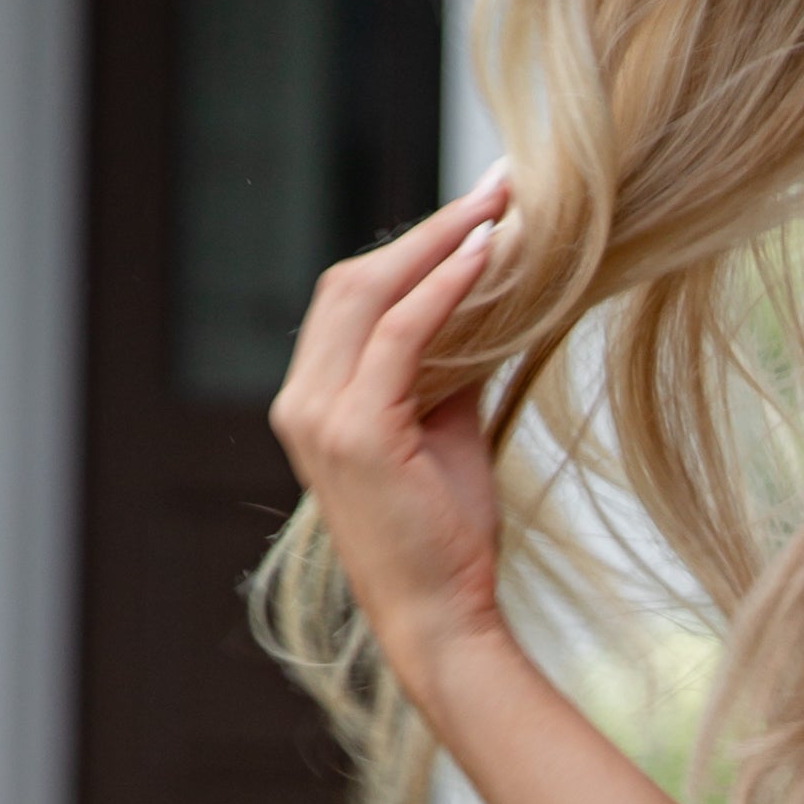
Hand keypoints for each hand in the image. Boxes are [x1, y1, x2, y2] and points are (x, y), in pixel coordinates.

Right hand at [268, 166, 515, 718]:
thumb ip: (446, 366)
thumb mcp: (443, 432)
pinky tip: (486, 257)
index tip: (478, 207)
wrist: (439, 616)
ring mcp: (318, 415)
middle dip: (430, 228)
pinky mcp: (354, 432)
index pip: (353, 297)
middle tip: (502, 187)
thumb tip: (488, 299)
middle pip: (353, 281)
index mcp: (311, 400)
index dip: (414, 247)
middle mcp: (299, 401)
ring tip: (504, 208)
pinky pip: (398, 335)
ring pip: (370, 295)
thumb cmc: (445, 535)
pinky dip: (443, 289)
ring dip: (441, 244)